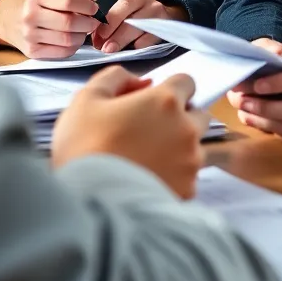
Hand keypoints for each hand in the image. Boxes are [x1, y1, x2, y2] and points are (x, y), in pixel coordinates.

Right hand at [0, 0, 99, 58]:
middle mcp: (30, 15)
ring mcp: (30, 35)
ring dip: (83, 35)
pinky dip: (75, 46)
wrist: (13, 18)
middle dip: (88, 22)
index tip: (94, 7)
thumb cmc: (42, 0)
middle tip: (94, 20)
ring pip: (68, 39)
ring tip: (84, 28)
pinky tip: (74, 37)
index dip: (87, 5)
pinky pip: (63, 52)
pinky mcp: (33, 51)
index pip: (68, 0)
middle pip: (69, 22)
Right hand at [52, 67, 208, 197]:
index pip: (187, 83)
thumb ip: (117, 77)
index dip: (171, 89)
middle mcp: (187, 129)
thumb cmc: (83, 145)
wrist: (84, 203)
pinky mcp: (188, 192)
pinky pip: (188, 178)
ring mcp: (191, 163)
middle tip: (150, 132)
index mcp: (166, 101)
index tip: (154, 103)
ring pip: (195, 149)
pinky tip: (149, 182)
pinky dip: (174, 178)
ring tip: (147, 161)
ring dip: (179, 150)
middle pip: (198, 115)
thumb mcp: (88, 98)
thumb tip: (143, 83)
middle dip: (181, 119)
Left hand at [92, 0, 186, 53]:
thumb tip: (96, 39)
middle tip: (104, 48)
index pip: (123, 5)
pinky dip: (139, 46)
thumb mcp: (126, 11)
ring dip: (125, 42)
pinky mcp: (165, 32)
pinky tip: (130, 50)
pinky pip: (151, 40)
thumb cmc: (138, 15)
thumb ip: (111, 22)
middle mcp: (150, 5)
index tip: (99, 35)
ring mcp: (160, 19)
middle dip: (116, 35)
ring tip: (112, 51)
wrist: (165, 16)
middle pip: (133, 20)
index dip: (111, 21)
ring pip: (142, 30)